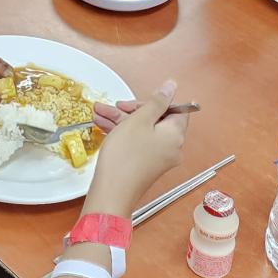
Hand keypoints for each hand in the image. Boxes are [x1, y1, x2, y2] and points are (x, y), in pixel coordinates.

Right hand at [86, 81, 188, 215]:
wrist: (112, 191)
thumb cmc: (125, 156)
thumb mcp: (139, 120)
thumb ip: (157, 101)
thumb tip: (172, 86)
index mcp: (175, 134)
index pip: (177, 109)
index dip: (158, 101)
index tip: (140, 100)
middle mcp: (171, 147)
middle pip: (157, 119)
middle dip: (132, 110)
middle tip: (115, 106)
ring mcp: (158, 158)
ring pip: (143, 130)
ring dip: (122, 120)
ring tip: (100, 113)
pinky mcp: (145, 165)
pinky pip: (138, 142)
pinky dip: (123, 133)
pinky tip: (103, 126)